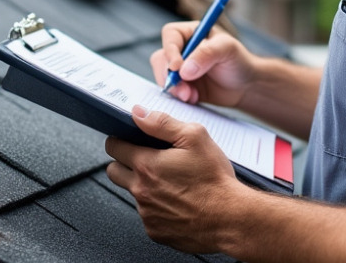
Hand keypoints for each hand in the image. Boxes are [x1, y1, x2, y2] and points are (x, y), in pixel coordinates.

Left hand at [105, 105, 250, 251]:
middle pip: (113, 171)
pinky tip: (178, 202)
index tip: (128, 140)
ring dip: (144, 186)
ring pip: (133, 194)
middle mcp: (141, 190)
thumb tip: (138, 114)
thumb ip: (162, 122)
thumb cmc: (215, 180)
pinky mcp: (155, 231)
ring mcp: (147, 213)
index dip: (120, 140)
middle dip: (124, 163)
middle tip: (145, 160)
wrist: (231, 219)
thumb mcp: (194, 137)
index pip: (114, 147)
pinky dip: (157, 207)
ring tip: (171, 182)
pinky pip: (147, 215)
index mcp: (147, 165)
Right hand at [152, 21, 257, 106]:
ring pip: (163, 76)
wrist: (245, 86)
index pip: (171, 35)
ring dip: (174, 88)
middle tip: (183, 88)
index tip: (177, 67)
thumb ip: (207, 53)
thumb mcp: (227, 49)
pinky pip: (170, 91)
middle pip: (161, 57)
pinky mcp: (181, 85)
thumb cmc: (239, 61)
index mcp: (191, 33)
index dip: (170, 50)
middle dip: (168, 75)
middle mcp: (182, 49)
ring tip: (190, 96)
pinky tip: (193, 99)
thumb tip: (184, 69)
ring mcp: (180, 68)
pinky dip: (178, 96)